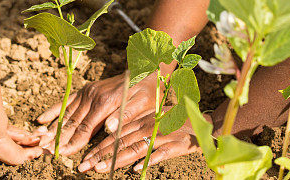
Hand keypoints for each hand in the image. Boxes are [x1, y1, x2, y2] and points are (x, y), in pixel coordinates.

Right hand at [35, 72, 156, 155]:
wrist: (145, 69)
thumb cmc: (146, 91)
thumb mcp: (142, 103)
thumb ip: (125, 115)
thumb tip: (110, 128)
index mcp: (106, 102)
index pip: (85, 128)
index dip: (73, 142)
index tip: (61, 153)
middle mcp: (93, 96)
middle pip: (72, 122)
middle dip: (57, 137)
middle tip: (44, 150)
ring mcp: (88, 92)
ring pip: (67, 114)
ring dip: (53, 128)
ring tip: (40, 140)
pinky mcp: (86, 90)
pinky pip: (67, 102)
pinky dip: (54, 111)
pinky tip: (41, 119)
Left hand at [77, 109, 207, 172]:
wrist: (204, 125)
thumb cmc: (176, 123)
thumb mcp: (155, 121)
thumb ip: (137, 128)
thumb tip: (114, 136)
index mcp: (143, 121)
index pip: (117, 135)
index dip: (100, 147)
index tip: (85, 157)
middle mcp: (150, 127)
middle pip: (122, 143)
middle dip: (101, 155)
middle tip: (85, 166)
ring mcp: (163, 137)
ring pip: (136, 148)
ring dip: (117, 159)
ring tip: (101, 168)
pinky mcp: (177, 145)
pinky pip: (161, 154)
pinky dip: (149, 160)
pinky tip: (137, 168)